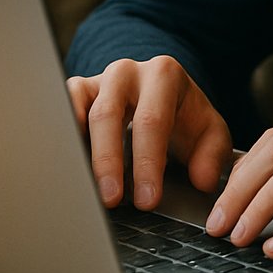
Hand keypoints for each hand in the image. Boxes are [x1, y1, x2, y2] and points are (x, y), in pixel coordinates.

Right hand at [66, 55, 232, 209]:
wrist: (165, 96)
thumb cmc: (185, 117)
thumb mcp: (210, 133)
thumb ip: (213, 155)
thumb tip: (203, 180)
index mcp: (163, 75)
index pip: (151, 121)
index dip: (147, 163)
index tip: (147, 199)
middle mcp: (126, 72)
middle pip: (108, 115)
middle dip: (108, 162)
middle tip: (110, 200)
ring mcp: (98, 79)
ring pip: (77, 110)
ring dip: (77, 151)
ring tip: (81, 188)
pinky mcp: (75, 91)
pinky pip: (59, 108)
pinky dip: (61, 137)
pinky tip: (65, 167)